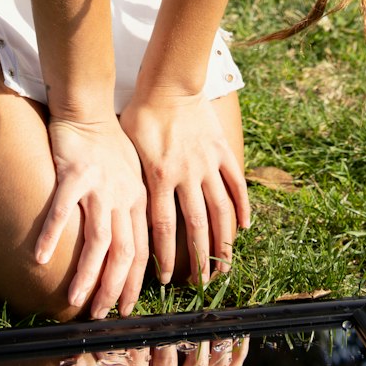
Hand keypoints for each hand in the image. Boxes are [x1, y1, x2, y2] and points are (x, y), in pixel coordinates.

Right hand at [37, 115, 149, 317]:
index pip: (140, 250)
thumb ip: (130, 206)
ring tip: (76, 301)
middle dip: (113, 289)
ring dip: (87, 274)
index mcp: (137, 198)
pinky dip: (52, 236)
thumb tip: (128, 243)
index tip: (125, 307)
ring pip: (98, 241)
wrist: (88, 106)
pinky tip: (41, 258)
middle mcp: (122, 196)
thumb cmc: (107, 142)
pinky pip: (61, 211)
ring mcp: (99, 186)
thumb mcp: (130, 175)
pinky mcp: (74, 175)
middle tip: (100, 315)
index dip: (134, 282)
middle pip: (123, 253)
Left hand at [120, 92, 250, 287]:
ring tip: (225, 264)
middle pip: (196, 226)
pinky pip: (236, 182)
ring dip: (224, 241)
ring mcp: (208, 163)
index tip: (166, 279)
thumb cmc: (142, 113)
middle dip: (199, 259)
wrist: (169, 82)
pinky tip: (244, 226)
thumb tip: (121, 208)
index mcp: (160, 177)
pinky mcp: (222, 151)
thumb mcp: (128, 147)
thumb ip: (132, 178)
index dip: (165, 256)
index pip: (164, 227)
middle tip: (203, 283)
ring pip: (220, 210)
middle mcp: (186, 175)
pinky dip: (242, 205)